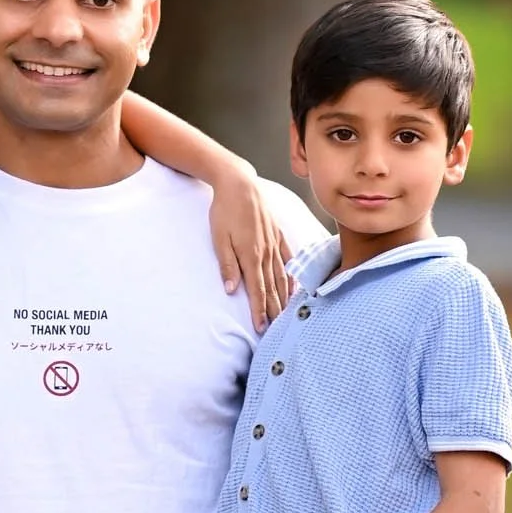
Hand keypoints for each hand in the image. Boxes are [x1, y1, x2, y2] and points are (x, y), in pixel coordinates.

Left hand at [207, 160, 290, 328]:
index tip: (261, 327)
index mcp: (250, 255)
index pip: (256, 290)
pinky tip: (292, 285)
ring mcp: (274, 243)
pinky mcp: (277, 234)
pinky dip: (291, 274)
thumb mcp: (219, 239)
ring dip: (283, 296)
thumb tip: (231, 290)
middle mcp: (266, 252)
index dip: (259, 310)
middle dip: (273, 309)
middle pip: (271, 287)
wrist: (239, 183)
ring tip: (285, 313)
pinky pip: (287, 258)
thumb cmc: (224, 211)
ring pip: (281, 276)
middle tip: (276, 329)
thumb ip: (227, 265)